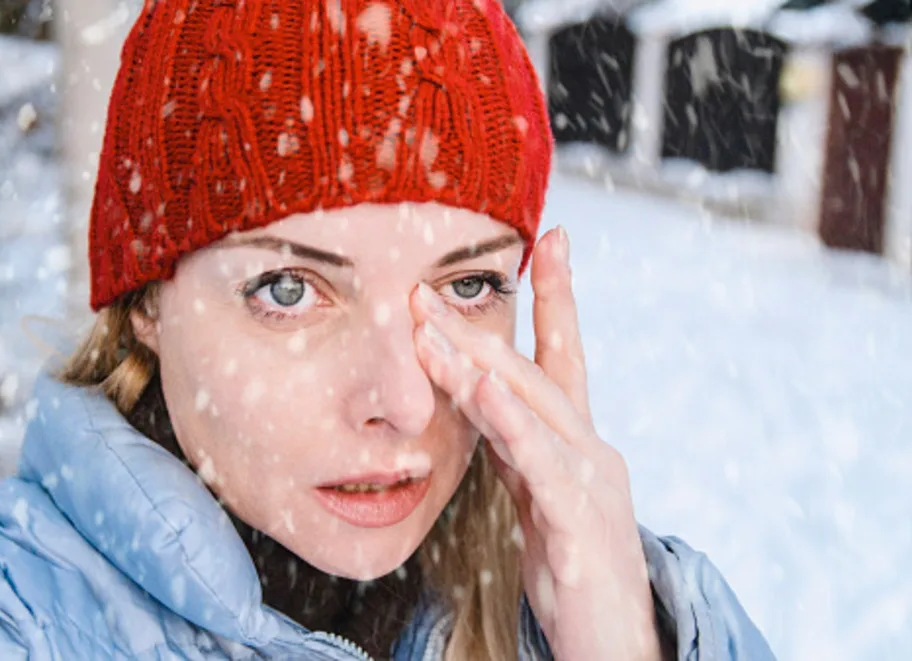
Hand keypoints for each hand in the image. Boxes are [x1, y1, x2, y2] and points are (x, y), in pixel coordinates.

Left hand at [410, 227, 667, 660]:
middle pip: (529, 372)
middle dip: (474, 329)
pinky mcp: (581, 522)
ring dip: (477, 362)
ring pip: (531, 405)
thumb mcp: (537, 496)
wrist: (614, 644)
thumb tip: (479, 401)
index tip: (551, 239)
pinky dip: (510, 420)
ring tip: (431, 328)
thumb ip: (514, 447)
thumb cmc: (573, 570)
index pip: (562, 358)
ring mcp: (591, 481)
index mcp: (576, 442)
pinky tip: (480, 385)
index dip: (557, 297)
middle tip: (422, 292)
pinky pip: (541, 463)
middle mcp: (590, 449)